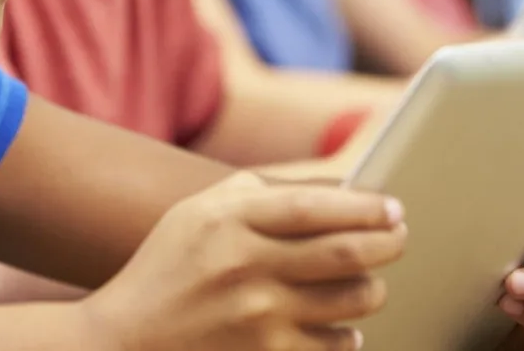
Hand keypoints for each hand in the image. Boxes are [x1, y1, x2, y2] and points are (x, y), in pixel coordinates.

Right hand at [81, 171, 405, 350]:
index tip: (393, 208)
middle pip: (346, 253)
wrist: (124, 340)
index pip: (316, 207)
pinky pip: (334, 345)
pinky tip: (343, 325)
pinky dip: (349, 334)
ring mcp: (257, 318)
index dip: (365, 206)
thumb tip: (329, 189)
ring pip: (350, 301)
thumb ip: (256, 191)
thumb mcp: (198, 211)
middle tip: (399, 239)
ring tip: (371, 282)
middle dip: (388, 244)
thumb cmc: (168, 266)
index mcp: (230, 221)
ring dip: (373, 289)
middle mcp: (246, 267)